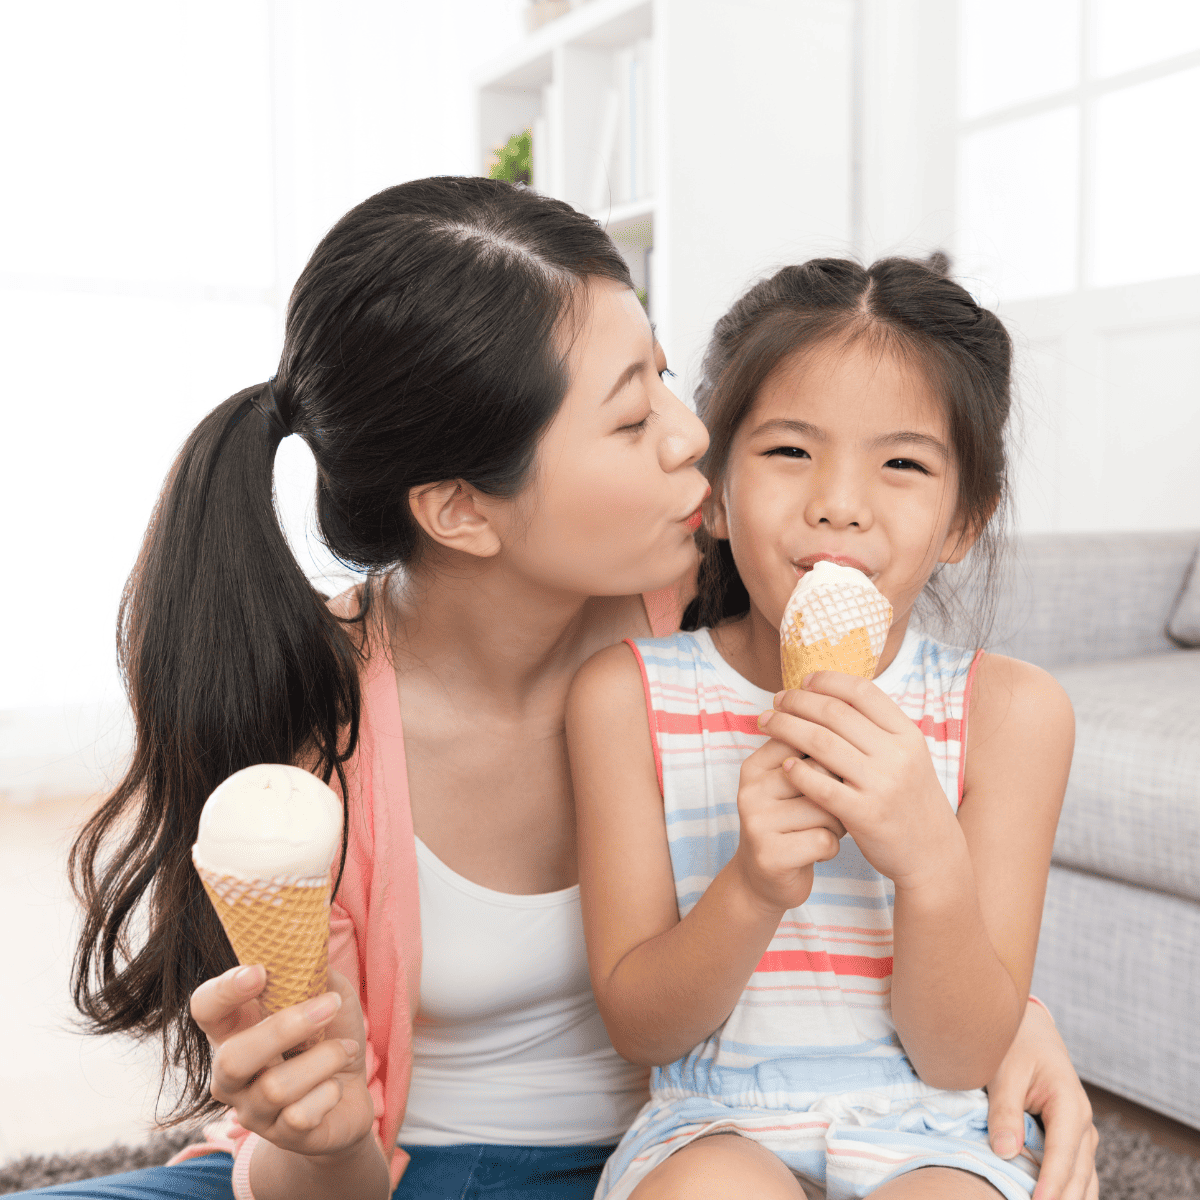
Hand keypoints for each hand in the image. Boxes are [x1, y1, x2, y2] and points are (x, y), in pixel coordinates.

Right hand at [191, 964, 375, 1159]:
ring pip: (276, 1088)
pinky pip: (301, 1116)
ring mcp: (252, 1110)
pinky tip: (337, 1085)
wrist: (351, 1095)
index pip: (204, 1008)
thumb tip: (306, 950)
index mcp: (235, 1029)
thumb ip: (313, 974)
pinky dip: (330, 1092)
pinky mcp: (282, 1137)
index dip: (224, 991)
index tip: (260, 971)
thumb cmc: (329, 1036)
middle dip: (286, 1028)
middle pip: (233, 1058)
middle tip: (329, 1005)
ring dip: (325, 1059)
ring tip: (347, 1048)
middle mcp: (231, 1074)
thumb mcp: (329, 994)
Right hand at [731, 735, 844, 913]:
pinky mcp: (770, 855)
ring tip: (822, 830)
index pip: (805, 742)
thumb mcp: (791, 785)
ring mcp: (757, 823)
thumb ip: (809, 757)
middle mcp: (750, 791)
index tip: (829, 780)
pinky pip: (824, 841)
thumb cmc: (790, 823)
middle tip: (830, 809)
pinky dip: (831, 848)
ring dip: (836, 824)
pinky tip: (818, 851)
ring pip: (826, 809)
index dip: (831, 761)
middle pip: (819, 774)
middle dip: (838, 793)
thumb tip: (846, 724)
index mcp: (754, 767)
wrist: (764, 878)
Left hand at [757, 674, 959, 889]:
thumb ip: (877, 729)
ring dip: (787, 728)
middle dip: (798, 702)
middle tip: (776, 700)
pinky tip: (783, 765)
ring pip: (822, 743)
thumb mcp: (908, 757)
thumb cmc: (909, 799)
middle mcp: (897, 755)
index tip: (803, 682)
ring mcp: (882, 784)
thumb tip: (832, 695)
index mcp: (907, 734)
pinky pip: (822, 787)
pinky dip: (799, 772)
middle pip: (835, 713)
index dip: (828, 681)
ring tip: (768, 723)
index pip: (862, 692)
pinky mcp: (866, 815)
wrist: (933, 853)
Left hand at [985, 1000, 1098, 1199]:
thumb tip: (1004, 1152)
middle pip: (1078, 1174)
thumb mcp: (1004, 1071)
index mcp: (1069, 1103)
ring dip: (1069, 1198)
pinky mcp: (1072, 1142)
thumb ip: (1004, 1110)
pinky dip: (1069, 1193)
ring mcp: (1082, 1135)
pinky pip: (1077, 1175)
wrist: (1032, 1032)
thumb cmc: (1015, 1046)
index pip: (1063, 1154)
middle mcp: (1083, 1124)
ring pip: (1083, 1180)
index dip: (1051, 1184)